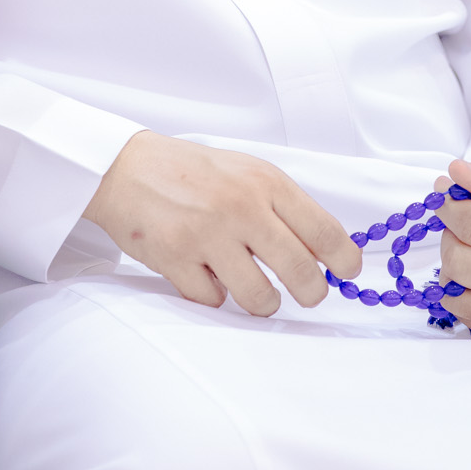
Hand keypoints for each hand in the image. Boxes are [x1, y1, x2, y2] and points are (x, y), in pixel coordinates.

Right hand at [84, 131, 358, 315]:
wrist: (125, 168)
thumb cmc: (192, 172)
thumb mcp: (246, 172)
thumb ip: (283, 207)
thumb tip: (326, 253)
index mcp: (265, 183)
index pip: (325, 231)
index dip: (344, 261)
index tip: (345, 272)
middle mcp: (241, 207)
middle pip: (301, 273)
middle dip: (310, 293)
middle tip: (305, 293)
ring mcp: (207, 235)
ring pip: (260, 297)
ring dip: (263, 302)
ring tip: (256, 291)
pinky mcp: (176, 259)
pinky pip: (214, 300)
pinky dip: (214, 295)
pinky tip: (206, 274)